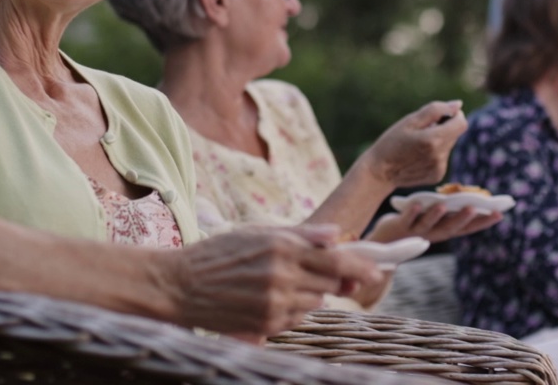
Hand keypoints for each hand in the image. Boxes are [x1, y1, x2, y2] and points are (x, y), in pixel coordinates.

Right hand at [160, 224, 381, 337]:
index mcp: (282, 248)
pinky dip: (293, 310)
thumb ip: (301, 234)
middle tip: (330, 276)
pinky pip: (296, 319)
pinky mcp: (266, 325)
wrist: (179, 286)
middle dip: (335, 281)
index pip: (336, 261)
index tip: (377, 270)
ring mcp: (274, 303)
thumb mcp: (257, 232)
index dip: (360, 267)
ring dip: (310, 294)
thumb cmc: (218, 254)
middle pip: (331, 284)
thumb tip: (337, 235)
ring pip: (315, 303)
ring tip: (282, 283)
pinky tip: (271, 298)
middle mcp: (282, 276)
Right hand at [361, 101, 466, 188]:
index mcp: (434, 140)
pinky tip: (418, 156)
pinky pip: (443, 158)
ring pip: (449, 145)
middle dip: (444, 128)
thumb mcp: (410, 121)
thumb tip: (458, 105)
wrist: (380, 172)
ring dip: (439, 140)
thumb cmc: (392, 142)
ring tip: (417, 145)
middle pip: (455, 134)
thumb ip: (436, 110)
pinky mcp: (437, 176)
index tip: (441, 116)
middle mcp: (440, 156)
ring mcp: (440, 168)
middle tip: (422, 130)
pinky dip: (435, 153)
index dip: (454, 116)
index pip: (461, 123)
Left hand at [366, 205, 502, 244]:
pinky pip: (406, 219)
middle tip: (477, 208)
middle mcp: (433, 234)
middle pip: (450, 228)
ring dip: (437, 216)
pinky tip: (417, 203)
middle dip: (463, 219)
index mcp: (444, 231)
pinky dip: (412, 212)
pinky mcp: (399, 227)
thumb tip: (466, 194)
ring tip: (446, 205)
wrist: (385, 239)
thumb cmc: (415, 221)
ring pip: (428, 225)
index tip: (499, 213)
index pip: (467, 229)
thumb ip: (448, 208)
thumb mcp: (434, 214)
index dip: (483, 222)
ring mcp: (416, 232)